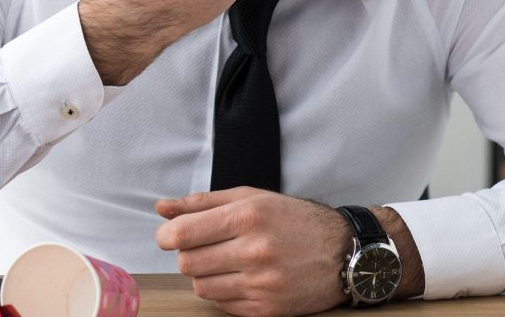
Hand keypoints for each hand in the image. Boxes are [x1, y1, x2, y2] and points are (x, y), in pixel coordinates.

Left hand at [155, 188, 349, 316]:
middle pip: (187, 262)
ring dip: (203, 274)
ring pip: (201, 286)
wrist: (342, 251)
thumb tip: (162, 209)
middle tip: (202, 247)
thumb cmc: (294, 220)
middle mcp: (255, 250)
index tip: (168, 235)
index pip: (183, 233)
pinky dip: (222, 292)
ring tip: (223, 262)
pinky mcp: (268, 309)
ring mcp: (262, 283)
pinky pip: (222, 305)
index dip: (166, 235)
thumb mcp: (251, 197)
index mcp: (248, 216)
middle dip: (186, 254)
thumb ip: (202, 203)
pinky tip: (238, 277)